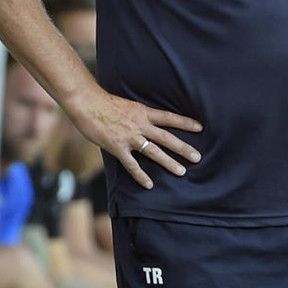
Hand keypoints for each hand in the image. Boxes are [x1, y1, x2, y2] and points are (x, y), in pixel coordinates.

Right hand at [74, 89, 202, 189]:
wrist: (87, 103)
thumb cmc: (104, 102)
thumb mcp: (128, 104)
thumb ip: (138, 115)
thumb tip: (146, 121)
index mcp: (143, 112)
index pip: (169, 117)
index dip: (185, 122)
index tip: (200, 127)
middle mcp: (140, 124)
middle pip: (167, 137)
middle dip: (183, 147)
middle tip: (198, 157)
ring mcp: (130, 137)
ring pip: (154, 151)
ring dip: (168, 162)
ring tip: (182, 171)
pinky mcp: (117, 147)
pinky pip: (131, 164)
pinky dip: (140, 175)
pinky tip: (149, 184)